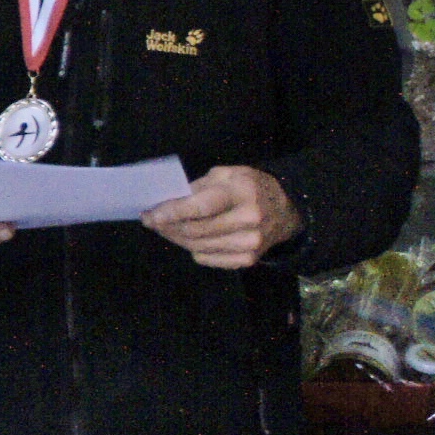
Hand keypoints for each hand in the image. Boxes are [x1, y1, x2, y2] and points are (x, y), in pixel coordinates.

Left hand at [141, 165, 299, 269]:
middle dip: (167, 226)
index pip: (201, 207)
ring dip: (175, 238)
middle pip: (196, 230)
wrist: (285, 210)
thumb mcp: (226, 175)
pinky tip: (187, 238)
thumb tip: (165, 203)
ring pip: (198, 247)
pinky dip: (192, 248)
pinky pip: (207, 258)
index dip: (172, 212)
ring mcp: (250, 243)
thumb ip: (197, 187)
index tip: (149, 215)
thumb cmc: (249, 187)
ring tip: (163, 228)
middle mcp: (249, 220)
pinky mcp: (248, 260)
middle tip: (150, 221)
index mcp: (242, 192)